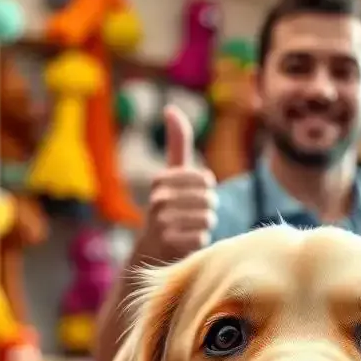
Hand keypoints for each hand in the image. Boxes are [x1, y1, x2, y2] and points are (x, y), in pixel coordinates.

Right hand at [136, 106, 216, 264]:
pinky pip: (203, 238)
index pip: (205, 180)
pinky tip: (185, 245)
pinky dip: (200, 244)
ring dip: (204, 227)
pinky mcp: (170, 244)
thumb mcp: (171, 175)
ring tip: (187, 230)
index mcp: (161, 180)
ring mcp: (162, 222)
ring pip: (208, 219)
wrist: (151, 252)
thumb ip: (176, 143)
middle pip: (209, 199)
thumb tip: (170, 108)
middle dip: (207, 210)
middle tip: (190, 218)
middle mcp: (158, 199)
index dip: (206, 192)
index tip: (191, 199)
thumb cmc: (168, 209)